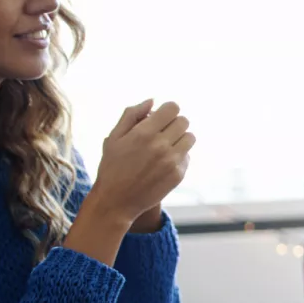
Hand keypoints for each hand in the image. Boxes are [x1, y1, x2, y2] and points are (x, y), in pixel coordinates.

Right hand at [90, 100, 194, 224]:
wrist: (116, 201)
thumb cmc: (112, 166)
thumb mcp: (114, 137)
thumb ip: (131, 115)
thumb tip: (153, 101)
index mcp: (144, 133)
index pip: (173, 108)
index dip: (167, 110)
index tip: (161, 117)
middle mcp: (161, 146)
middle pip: (184, 121)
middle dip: (173, 123)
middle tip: (162, 131)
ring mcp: (172, 161)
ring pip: (190, 137)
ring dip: (180, 138)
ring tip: (166, 145)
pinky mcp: (178, 174)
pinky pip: (187, 156)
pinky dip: (179, 155)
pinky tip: (164, 161)